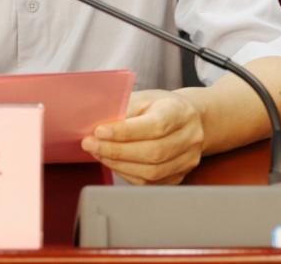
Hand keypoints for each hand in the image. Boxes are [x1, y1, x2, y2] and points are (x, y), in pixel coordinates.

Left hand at [80, 89, 204, 184]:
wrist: (186, 119)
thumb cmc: (159, 106)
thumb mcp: (143, 98)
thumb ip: (123, 109)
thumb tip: (95, 123)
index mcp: (180, 112)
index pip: (155, 126)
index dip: (125, 132)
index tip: (99, 131)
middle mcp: (189, 138)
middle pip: (153, 152)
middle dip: (116, 151)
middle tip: (90, 144)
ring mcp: (187, 160)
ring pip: (151, 171)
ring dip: (118, 164)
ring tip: (98, 152)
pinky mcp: (179, 176)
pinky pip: (150, 182)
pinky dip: (127, 173)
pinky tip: (112, 162)